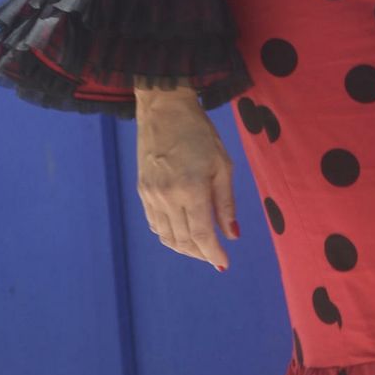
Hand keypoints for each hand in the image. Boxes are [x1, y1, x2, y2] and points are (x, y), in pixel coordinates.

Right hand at [134, 86, 237, 270]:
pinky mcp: (142, 190)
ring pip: (166, 236)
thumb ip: (226, 203)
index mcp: (191, 190)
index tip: (224, 263)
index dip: (213, 253)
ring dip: (183, 248)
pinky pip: (154, 223)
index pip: (201, 235)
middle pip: (183, 240)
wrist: (164, 110)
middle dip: (200, 253)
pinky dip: (168, 234)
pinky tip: (181, 232)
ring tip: (200, 248)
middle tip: (215, 256)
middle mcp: (167, 197)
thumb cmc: (200, 134)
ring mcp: (151, 195)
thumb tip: (233, 234)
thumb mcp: (223, 165)